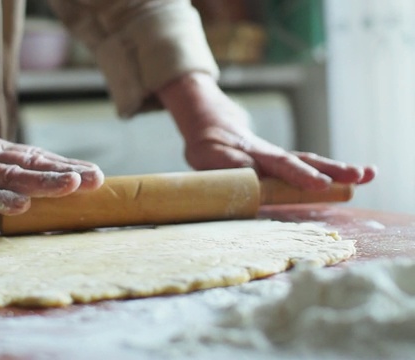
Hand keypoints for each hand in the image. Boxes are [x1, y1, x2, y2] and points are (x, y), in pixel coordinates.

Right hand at [0, 78, 103, 214]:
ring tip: (72, 185)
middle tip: (97, 179)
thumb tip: (23, 183)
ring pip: (10, 176)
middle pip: (32, 164)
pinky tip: (19, 205)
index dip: (65, 165)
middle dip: (66, 172)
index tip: (93, 173)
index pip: (35, 157)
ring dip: (42, 182)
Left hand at [158, 73, 375, 189]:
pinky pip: (310, 167)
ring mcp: (281, 158)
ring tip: (368, 174)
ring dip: (339, 170)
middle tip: (359, 176)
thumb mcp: (208, 157)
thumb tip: (249, 177)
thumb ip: (227, 166)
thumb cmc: (208, 148)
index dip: (298, 175)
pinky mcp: (285, 164)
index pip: (279, 165)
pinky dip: (334, 172)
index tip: (319, 184)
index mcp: (252, 154)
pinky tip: (359, 177)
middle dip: (331, 170)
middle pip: (304, 161)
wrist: (213, 127)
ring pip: (312, 162)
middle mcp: (272, 155)